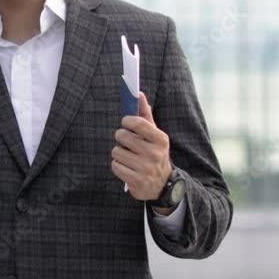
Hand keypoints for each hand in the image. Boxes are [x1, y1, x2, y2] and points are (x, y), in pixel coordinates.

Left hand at [110, 92, 172, 208]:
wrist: (163, 185)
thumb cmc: (154, 154)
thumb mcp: (155, 135)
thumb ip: (145, 115)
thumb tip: (139, 94)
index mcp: (160, 139)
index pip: (137, 122)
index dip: (126, 121)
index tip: (126, 123)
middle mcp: (154, 154)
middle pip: (122, 136)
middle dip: (121, 138)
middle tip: (127, 143)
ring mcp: (146, 168)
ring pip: (116, 151)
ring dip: (119, 154)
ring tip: (129, 157)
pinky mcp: (137, 181)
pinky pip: (115, 166)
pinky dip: (118, 166)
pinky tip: (127, 168)